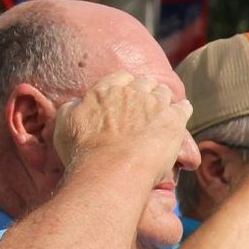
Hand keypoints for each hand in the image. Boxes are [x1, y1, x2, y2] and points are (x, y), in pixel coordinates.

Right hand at [53, 72, 190, 173]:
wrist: (111, 171)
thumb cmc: (84, 153)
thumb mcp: (65, 125)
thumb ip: (72, 108)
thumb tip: (78, 103)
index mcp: (105, 90)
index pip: (121, 78)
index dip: (126, 86)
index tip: (127, 96)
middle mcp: (131, 92)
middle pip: (144, 82)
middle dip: (146, 90)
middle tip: (147, 104)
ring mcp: (154, 104)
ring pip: (164, 92)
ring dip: (164, 99)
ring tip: (163, 111)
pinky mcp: (173, 120)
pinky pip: (183, 107)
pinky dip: (182, 109)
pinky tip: (181, 114)